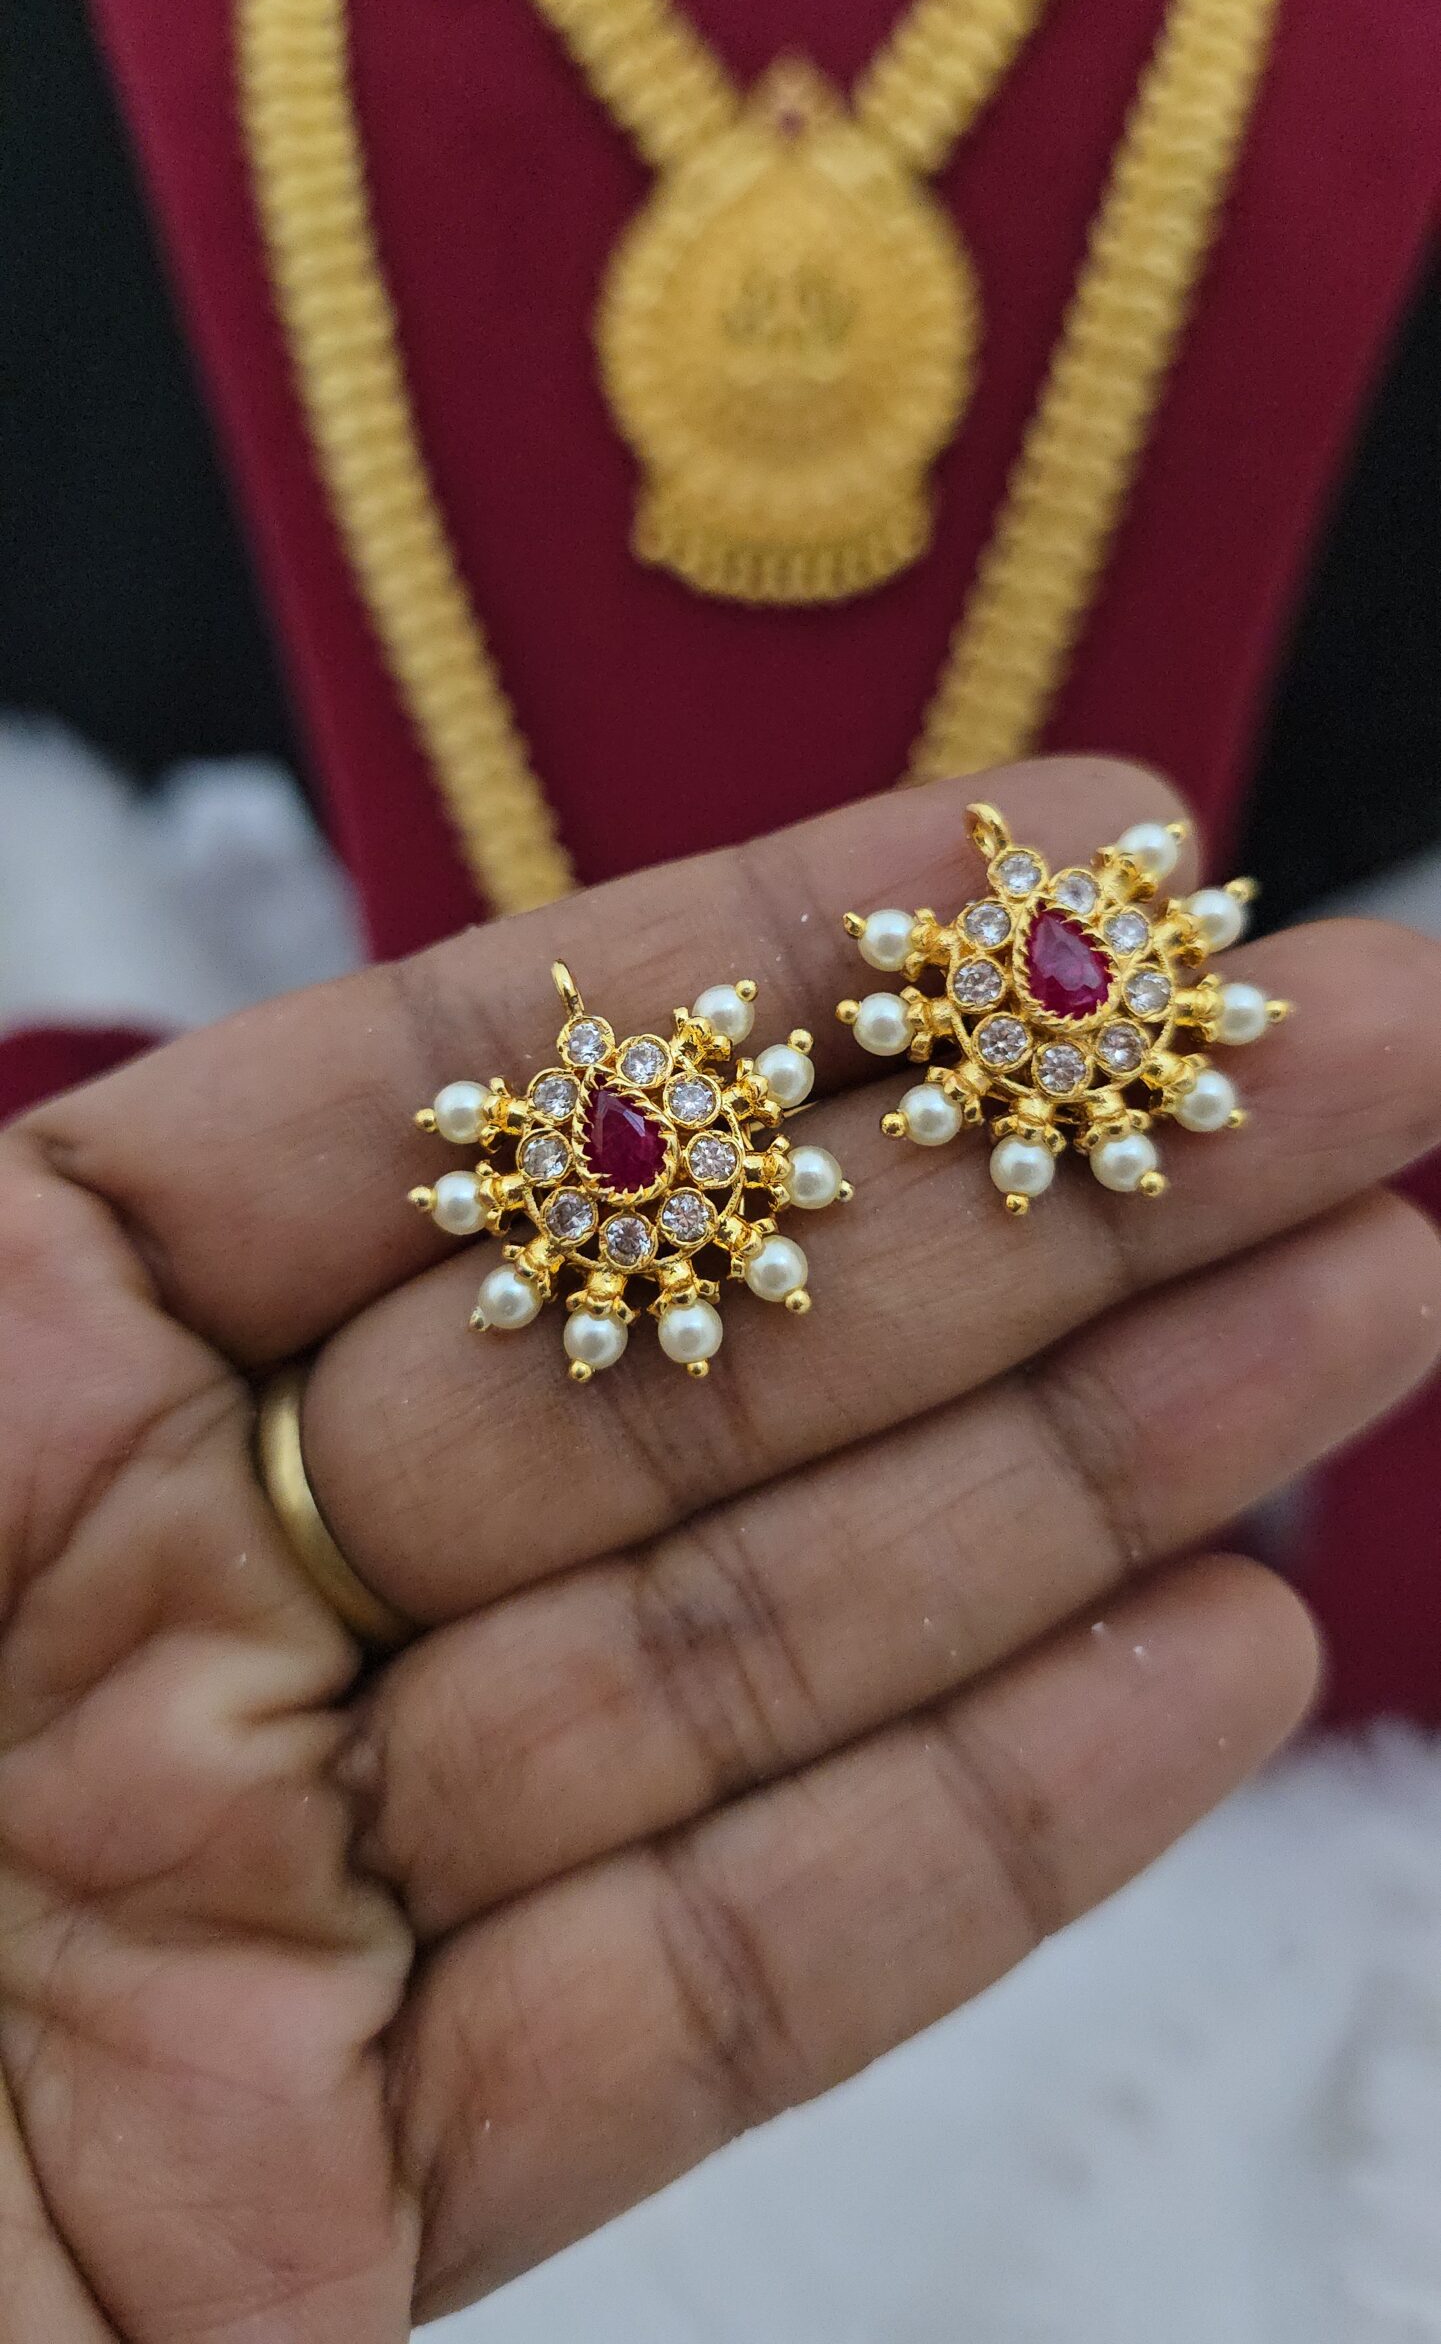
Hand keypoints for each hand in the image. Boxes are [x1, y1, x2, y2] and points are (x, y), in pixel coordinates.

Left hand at [3, 757, 1438, 2340]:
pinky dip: (970, 1828)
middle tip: (1357, 1046)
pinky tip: (1209, 1648)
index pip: (458, 1108)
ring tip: (1372, 1288)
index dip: (773, 968)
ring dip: (1086, 1467)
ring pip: (749, 1639)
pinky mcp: (329, 2219)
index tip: (1068, 869)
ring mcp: (267, 1903)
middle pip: (680, 1357)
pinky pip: (703, 1995)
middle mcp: (155, 1608)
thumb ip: (10, 1220)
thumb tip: (258, 1022)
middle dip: (1039, 1187)